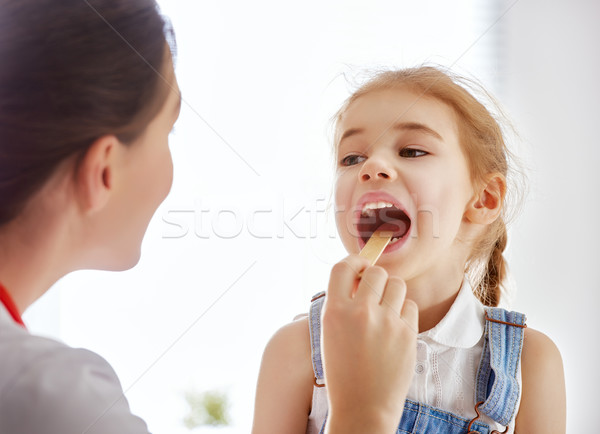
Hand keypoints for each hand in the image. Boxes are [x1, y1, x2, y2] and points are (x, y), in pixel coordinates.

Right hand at [321, 255, 417, 433]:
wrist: (363, 407)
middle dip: (375, 279)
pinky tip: (395, 328)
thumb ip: (342, 303)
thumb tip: (360, 275)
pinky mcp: (407, 334)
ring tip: (385, 310)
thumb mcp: (330, 333)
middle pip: (375, 271)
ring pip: (397, 284)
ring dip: (391, 292)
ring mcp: (386, 323)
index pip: (343, 266)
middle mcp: (360, 313)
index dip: (354, 261)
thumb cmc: (343, 370)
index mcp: (334, 312)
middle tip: (373, 293)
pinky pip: (410, 305)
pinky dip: (403, 312)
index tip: (359, 266)